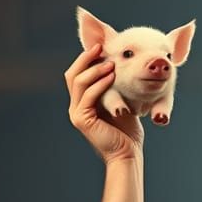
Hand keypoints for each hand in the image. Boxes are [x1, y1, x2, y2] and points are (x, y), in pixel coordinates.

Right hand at [66, 44, 143, 163]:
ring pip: (78, 82)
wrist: (128, 154)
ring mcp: (77, 113)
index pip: (78, 74)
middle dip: (86, 58)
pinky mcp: (82, 120)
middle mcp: (76, 107)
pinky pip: (88, 95)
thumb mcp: (120, 102)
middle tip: (101, 47)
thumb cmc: (128, 132)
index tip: (102, 46)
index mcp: (83, 102)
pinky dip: (99, 83)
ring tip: (110, 62)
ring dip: (94, 69)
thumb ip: (115, 86)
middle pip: (73, 74)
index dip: (87, 59)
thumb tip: (118, 64)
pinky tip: (111, 76)